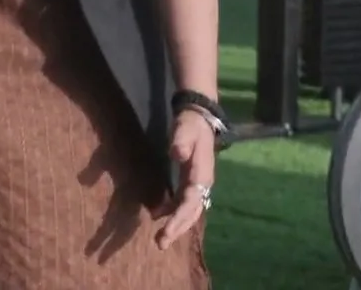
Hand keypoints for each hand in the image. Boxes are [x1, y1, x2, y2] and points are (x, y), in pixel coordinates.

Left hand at [155, 109, 217, 248]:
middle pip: (192, 213)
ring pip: (189, 211)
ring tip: (160, 239)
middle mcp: (202, 184)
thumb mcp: (185, 129)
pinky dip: (173, 213)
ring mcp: (198, 184)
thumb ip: (181, 141)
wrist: (199, 117)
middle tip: (160, 244)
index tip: (165, 232)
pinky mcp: (191, 182)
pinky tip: (158, 215)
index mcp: (201, 175)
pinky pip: (184, 203)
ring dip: (177, 225)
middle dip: (177, 229)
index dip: (178, 219)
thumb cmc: (191, 124)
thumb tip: (177, 154)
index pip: (190, 203)